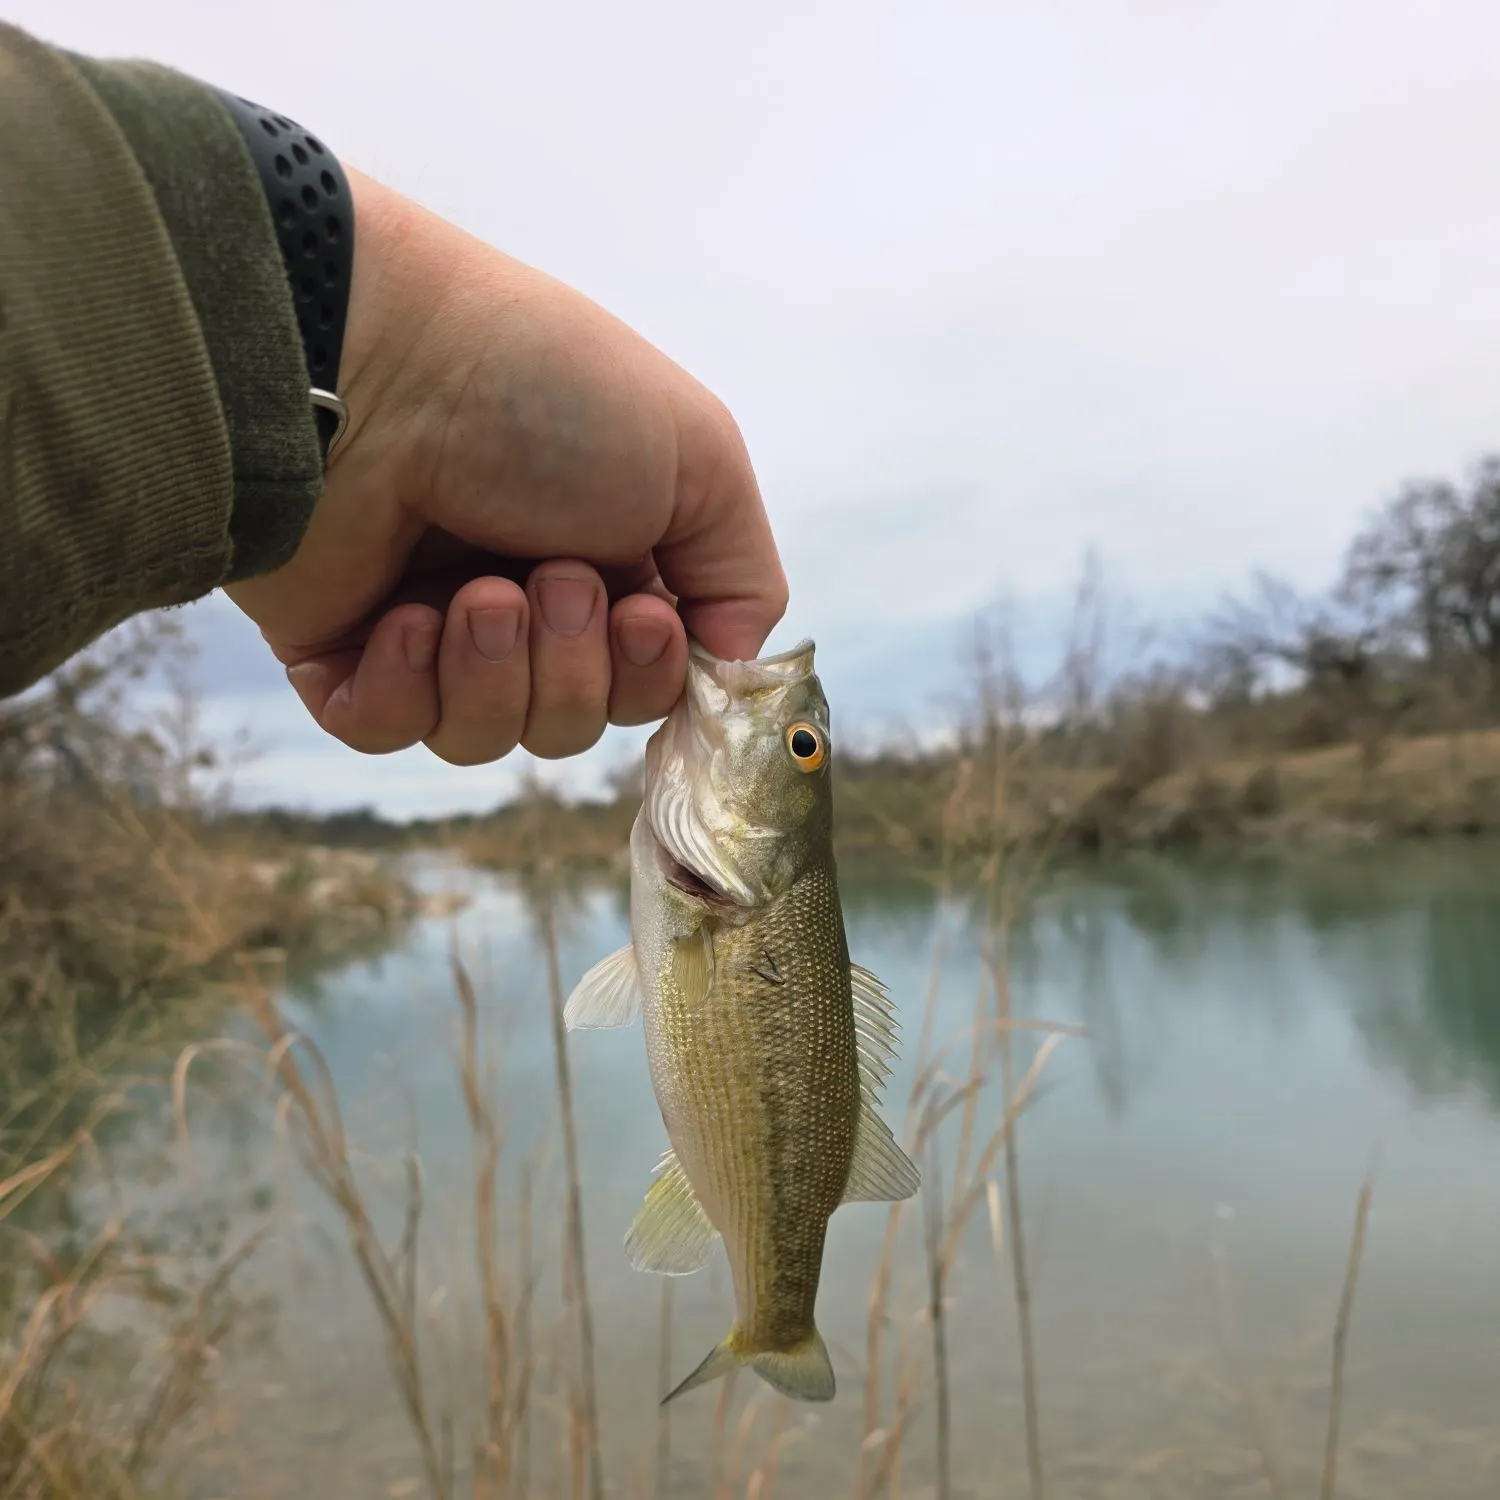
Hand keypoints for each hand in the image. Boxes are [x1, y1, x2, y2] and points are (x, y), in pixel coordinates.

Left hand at [226, 168, 786, 764]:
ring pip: (484, 738)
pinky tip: (408, 617)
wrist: (374, 360)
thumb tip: (728, 672)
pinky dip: (410, 688)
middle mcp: (520, 599)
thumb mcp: (702, 462)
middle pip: (571, 722)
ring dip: (498, 672)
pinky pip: (388, 730)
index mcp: (605, 557)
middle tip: (553, 577)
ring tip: (480, 593)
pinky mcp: (338, 649)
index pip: (646, 683)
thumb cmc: (546, 392)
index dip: (651, 677)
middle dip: (574, 668)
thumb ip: (745, 581)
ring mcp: (427, 627)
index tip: (643, 617)